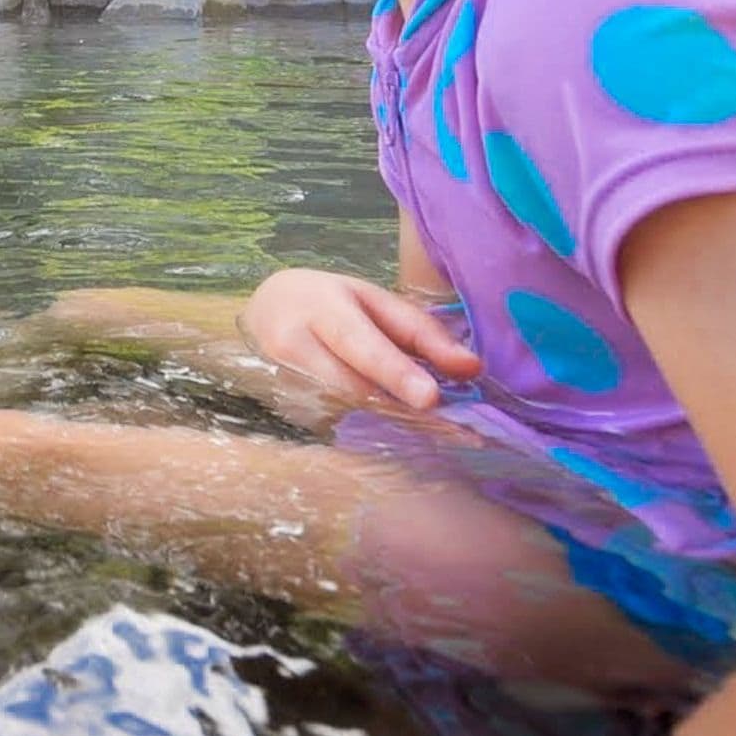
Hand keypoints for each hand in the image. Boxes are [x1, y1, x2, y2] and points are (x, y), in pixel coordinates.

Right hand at [238, 268, 479, 410]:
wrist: (262, 312)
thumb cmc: (328, 303)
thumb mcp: (373, 301)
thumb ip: (422, 333)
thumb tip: (473, 369)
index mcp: (321, 309)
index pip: (360, 344)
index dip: (395, 373)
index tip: (431, 397)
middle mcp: (293, 347)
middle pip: (354, 389)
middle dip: (407, 410)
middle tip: (458, 433)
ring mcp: (281, 384)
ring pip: (346, 414)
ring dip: (394, 424)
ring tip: (440, 434)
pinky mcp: (283, 412)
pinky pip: (334, 427)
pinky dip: (370, 432)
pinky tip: (396, 433)